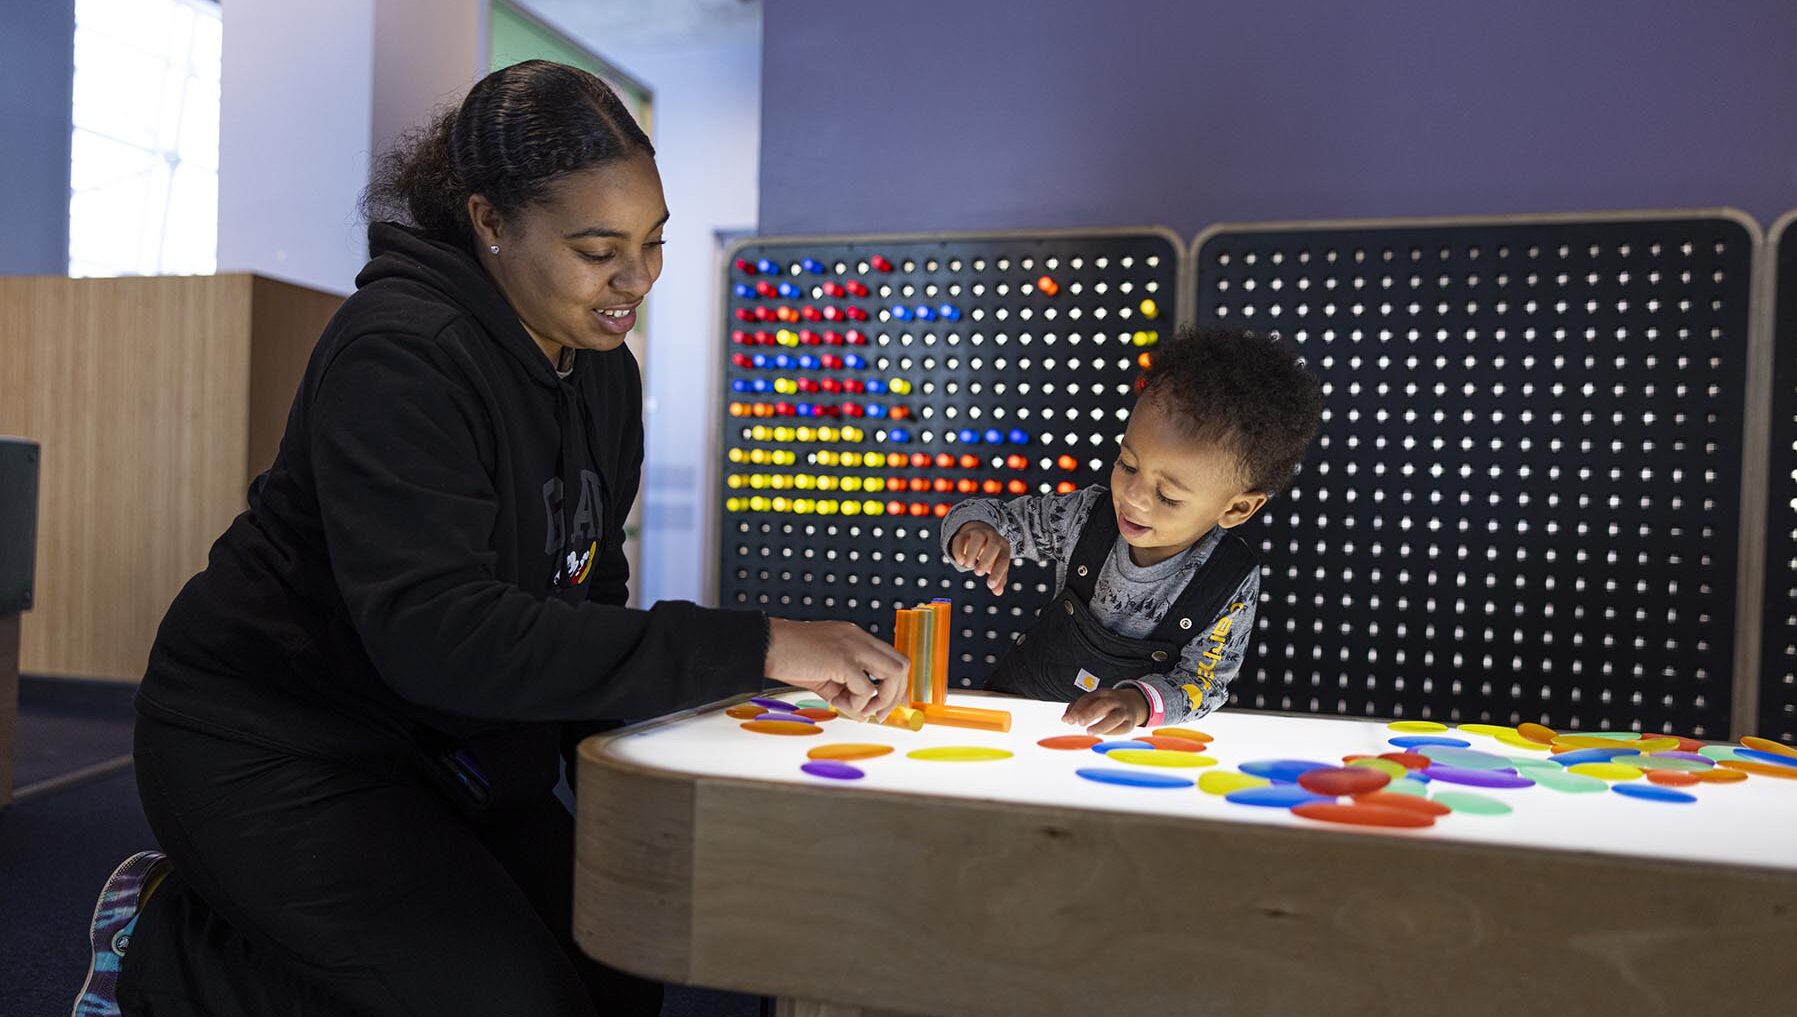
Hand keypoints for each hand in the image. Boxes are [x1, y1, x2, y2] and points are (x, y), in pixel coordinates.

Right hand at [765, 618, 909, 720]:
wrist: (765, 645)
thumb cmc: (789, 658)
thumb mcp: (825, 675)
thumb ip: (846, 690)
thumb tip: (863, 713)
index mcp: (856, 638)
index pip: (893, 658)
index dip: (897, 685)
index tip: (889, 705)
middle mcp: (859, 638)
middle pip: (902, 665)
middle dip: (896, 694)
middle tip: (881, 714)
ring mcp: (853, 646)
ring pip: (893, 673)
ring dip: (883, 699)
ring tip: (860, 710)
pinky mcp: (842, 660)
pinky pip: (866, 688)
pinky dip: (858, 703)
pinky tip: (839, 703)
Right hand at [949, 521, 1011, 593]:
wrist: (981, 535)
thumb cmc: (992, 554)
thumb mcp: (997, 566)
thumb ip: (999, 579)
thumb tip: (998, 592)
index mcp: (1003, 547)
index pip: (1003, 559)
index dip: (998, 573)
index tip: (990, 585)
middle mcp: (993, 538)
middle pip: (993, 545)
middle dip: (986, 560)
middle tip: (978, 573)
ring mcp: (978, 534)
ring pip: (977, 538)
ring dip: (972, 553)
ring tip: (968, 565)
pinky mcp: (964, 534)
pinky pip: (960, 539)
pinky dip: (959, 551)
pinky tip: (960, 561)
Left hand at [1062, 688, 1148, 735]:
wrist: (1133, 703)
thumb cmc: (1107, 704)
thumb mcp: (1094, 701)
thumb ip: (1078, 708)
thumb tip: (1065, 719)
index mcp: (1103, 693)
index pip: (1089, 698)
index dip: (1077, 708)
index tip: (1068, 720)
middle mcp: (1114, 700)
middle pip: (1104, 704)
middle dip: (1091, 713)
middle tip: (1080, 722)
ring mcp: (1124, 711)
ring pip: (1116, 717)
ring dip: (1101, 725)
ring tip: (1089, 732)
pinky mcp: (1131, 723)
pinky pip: (1122, 728)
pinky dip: (1111, 732)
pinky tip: (1102, 735)